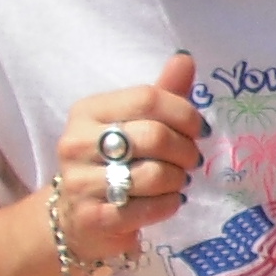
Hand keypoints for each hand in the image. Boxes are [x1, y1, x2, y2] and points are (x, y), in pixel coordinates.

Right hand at [56, 53, 204, 259]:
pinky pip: (149, 208)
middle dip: (186, 150)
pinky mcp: (93, 218)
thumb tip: (185, 58)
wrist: (76, 218)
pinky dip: (169, 204)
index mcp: (88, 111)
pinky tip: (167, 201)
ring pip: (154, 175)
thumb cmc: (112, 162)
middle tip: (192, 160)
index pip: (149, 98)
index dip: (185, 114)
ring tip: (176, 181)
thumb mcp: (133, 123)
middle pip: (155, 136)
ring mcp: (81, 182)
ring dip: (178, 180)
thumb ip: (161, 93)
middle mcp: (78, 143)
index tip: (200, 130)